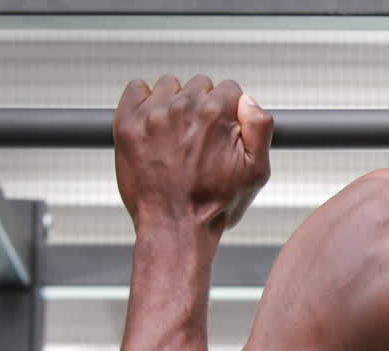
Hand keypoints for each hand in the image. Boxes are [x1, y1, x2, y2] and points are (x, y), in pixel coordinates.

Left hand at [114, 75, 272, 233]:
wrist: (174, 227)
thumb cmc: (214, 205)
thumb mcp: (257, 171)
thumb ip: (260, 128)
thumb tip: (248, 101)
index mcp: (215, 114)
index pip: (229, 88)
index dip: (230, 110)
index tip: (223, 131)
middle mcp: (181, 108)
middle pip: (199, 85)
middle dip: (203, 106)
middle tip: (200, 138)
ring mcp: (151, 115)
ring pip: (169, 85)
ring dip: (175, 102)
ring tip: (177, 134)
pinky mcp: (127, 124)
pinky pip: (135, 89)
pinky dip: (144, 100)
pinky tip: (155, 124)